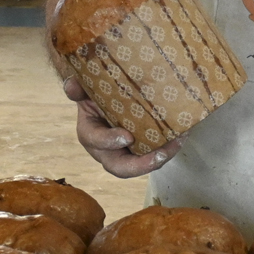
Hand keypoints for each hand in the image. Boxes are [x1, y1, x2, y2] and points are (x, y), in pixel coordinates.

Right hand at [62, 77, 183, 178]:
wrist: (108, 99)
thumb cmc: (95, 95)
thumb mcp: (85, 90)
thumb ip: (78, 88)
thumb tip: (71, 86)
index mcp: (90, 134)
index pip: (96, 141)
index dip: (110, 141)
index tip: (127, 136)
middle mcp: (106, 151)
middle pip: (120, 167)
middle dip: (141, 165)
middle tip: (159, 155)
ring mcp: (125, 154)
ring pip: (141, 165)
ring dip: (161, 157)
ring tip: (177, 142)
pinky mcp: (142, 151)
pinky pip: (154, 156)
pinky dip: (168, 149)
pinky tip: (181, 135)